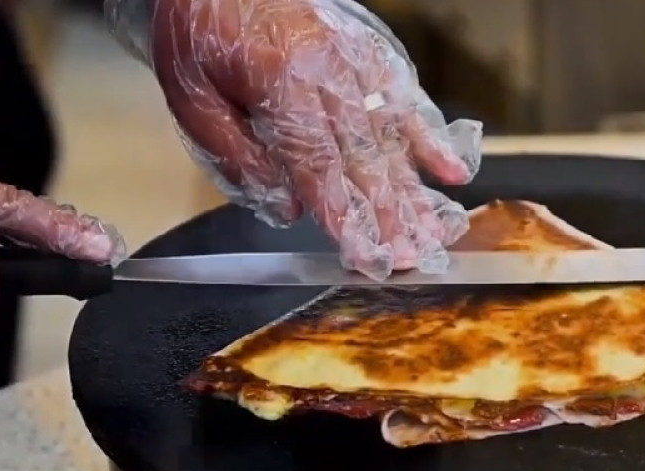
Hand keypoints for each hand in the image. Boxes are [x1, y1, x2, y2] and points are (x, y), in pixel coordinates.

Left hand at [108, 0, 481, 278]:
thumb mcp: (193, 99)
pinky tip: (451, 170)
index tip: (365, 255)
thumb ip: (237, 157)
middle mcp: (329, 70)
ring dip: (415, 189)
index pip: (319, 162)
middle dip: (391, 215)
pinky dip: (430, 136)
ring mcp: (354, 60)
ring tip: (435, 233)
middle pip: (366, 156)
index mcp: (281, 80)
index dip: (345, 214)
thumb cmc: (201, 38)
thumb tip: (288, 210)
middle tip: (411, 259)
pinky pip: (405, 98)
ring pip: (392, 135)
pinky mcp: (368, 54)